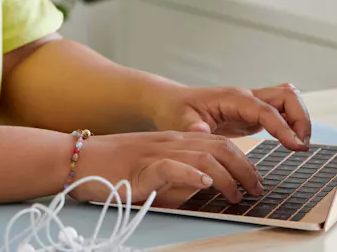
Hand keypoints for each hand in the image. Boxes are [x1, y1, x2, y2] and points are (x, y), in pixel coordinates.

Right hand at [71, 131, 262, 207]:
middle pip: (219, 147)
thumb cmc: (116, 169)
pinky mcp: (142, 167)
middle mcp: (171, 143)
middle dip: (244, 169)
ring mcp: (157, 152)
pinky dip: (191, 175)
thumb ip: (181, 178)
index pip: (219, 144)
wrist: (80, 159)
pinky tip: (204, 184)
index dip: (243, 161)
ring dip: (225, 177)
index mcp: (176, 142)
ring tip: (236, 195)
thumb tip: (207, 190)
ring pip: (202, 157)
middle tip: (256, 190)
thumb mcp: (156, 172)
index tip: (255, 181)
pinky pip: (172, 167)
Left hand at [145, 83, 311, 151]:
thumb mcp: (178, 120)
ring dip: (300, 119)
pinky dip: (292, 123)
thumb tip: (201, 131)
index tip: (296, 146)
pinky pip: (282, 111)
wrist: (172, 103)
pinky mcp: (254, 113)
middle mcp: (246, 96)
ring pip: (289, 99)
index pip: (266, 109)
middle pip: (287, 96)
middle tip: (301, 146)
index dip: (284, 127)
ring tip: (299, 145)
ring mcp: (252, 103)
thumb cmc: (176, 110)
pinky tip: (291, 142)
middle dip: (300, 118)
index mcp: (232, 98)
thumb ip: (191, 127)